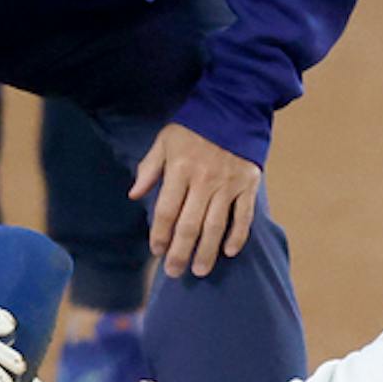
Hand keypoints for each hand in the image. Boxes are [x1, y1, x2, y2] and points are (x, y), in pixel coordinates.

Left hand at [129, 124, 260, 279]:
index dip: (160, 234)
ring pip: (216, 226)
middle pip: (190, 225)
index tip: (157, 251)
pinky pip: (243, 216)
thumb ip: (149, 168)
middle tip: (174, 272)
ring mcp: (228, 184)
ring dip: (207, 252)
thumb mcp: (165, 141)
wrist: (234, 108)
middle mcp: (204, 180)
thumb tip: (134, 195)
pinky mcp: (248, 185)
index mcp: (180, 169)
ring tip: (199, 271)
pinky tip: (229, 252)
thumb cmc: (194, 127)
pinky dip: (237, 236)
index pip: (167, 211)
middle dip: (180, 252)